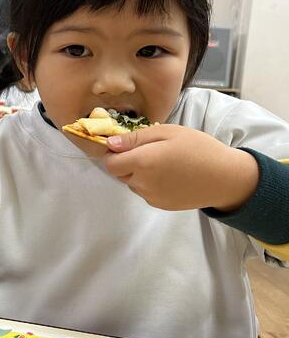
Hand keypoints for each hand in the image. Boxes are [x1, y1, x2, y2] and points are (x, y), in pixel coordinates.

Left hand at [103, 124, 258, 211]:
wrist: (226, 178)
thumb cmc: (198, 148)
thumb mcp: (167, 132)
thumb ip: (135, 138)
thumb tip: (110, 144)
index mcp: (142, 162)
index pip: (110, 163)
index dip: (114, 154)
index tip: (126, 145)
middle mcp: (142, 183)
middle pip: (120, 173)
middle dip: (127, 162)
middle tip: (151, 151)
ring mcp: (151, 197)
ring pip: (132, 183)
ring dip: (139, 173)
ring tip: (163, 163)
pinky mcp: (161, 205)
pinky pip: (145, 192)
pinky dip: (150, 184)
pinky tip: (169, 176)